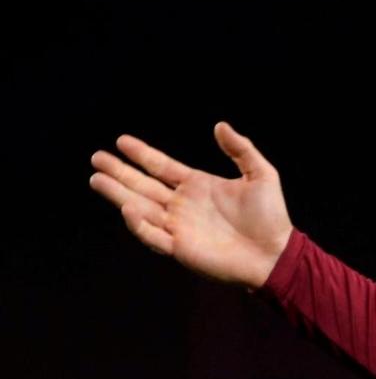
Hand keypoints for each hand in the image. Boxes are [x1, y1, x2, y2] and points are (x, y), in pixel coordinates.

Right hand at [90, 122, 292, 287]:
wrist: (275, 253)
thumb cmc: (271, 216)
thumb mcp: (261, 174)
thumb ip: (241, 150)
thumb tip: (220, 125)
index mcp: (198, 186)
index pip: (161, 167)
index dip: (142, 154)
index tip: (121, 141)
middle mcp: (183, 205)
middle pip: (143, 185)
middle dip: (119, 172)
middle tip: (96, 158)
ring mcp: (179, 226)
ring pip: (140, 207)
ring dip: (118, 194)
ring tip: (96, 179)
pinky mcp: (181, 248)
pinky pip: (152, 235)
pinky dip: (138, 224)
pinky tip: (127, 208)